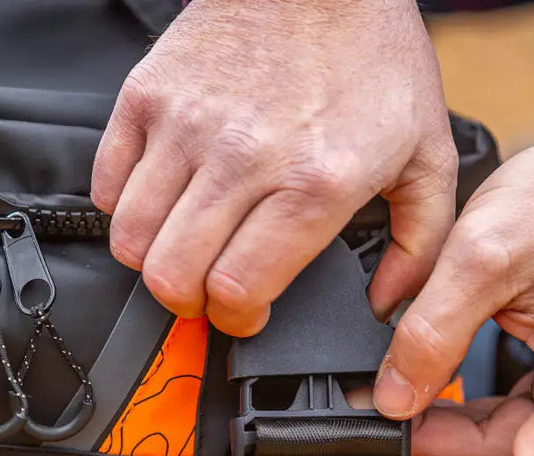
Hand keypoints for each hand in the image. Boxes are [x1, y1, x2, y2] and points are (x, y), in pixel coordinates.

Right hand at [92, 0, 456, 335]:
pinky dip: (126, 209)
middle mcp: (242, 158)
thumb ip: (418, 242)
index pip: (238, 288)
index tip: (243, 315)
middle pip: (172, 275)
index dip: (235, 320)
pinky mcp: (148, 96)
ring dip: (155, 262)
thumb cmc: (372, 57)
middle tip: (206, 292)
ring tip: (184, 250)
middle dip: (187, 303)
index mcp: (313, 183)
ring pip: (132, 239)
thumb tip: (384, 302)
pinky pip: (107, 183)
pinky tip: (163, 201)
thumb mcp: (426, 154)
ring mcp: (185, 125)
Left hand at [372, 24, 533, 455]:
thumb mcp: (482, 259)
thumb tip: (392, 398)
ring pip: (506, 441)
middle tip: (384, 424)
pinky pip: (509, 411)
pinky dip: (464, 409)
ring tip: (399, 402)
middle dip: (441, 453)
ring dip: (448, 434)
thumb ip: (431, 334)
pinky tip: (429, 387)